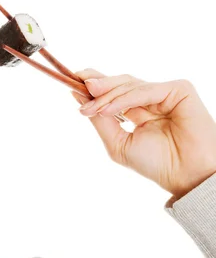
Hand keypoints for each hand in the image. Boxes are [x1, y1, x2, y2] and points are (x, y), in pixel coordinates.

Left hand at [71, 69, 215, 198]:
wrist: (186, 175)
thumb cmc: (157, 164)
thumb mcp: (118, 143)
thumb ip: (101, 121)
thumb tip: (79, 97)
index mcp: (137, 111)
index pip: (113, 93)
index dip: (93, 86)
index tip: (72, 82)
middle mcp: (150, 100)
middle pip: (119, 84)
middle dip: (96, 86)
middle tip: (78, 87)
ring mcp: (164, 93)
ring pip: (129, 85)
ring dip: (106, 95)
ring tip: (89, 107)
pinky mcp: (179, 90)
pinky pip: (145, 90)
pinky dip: (124, 99)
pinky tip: (107, 110)